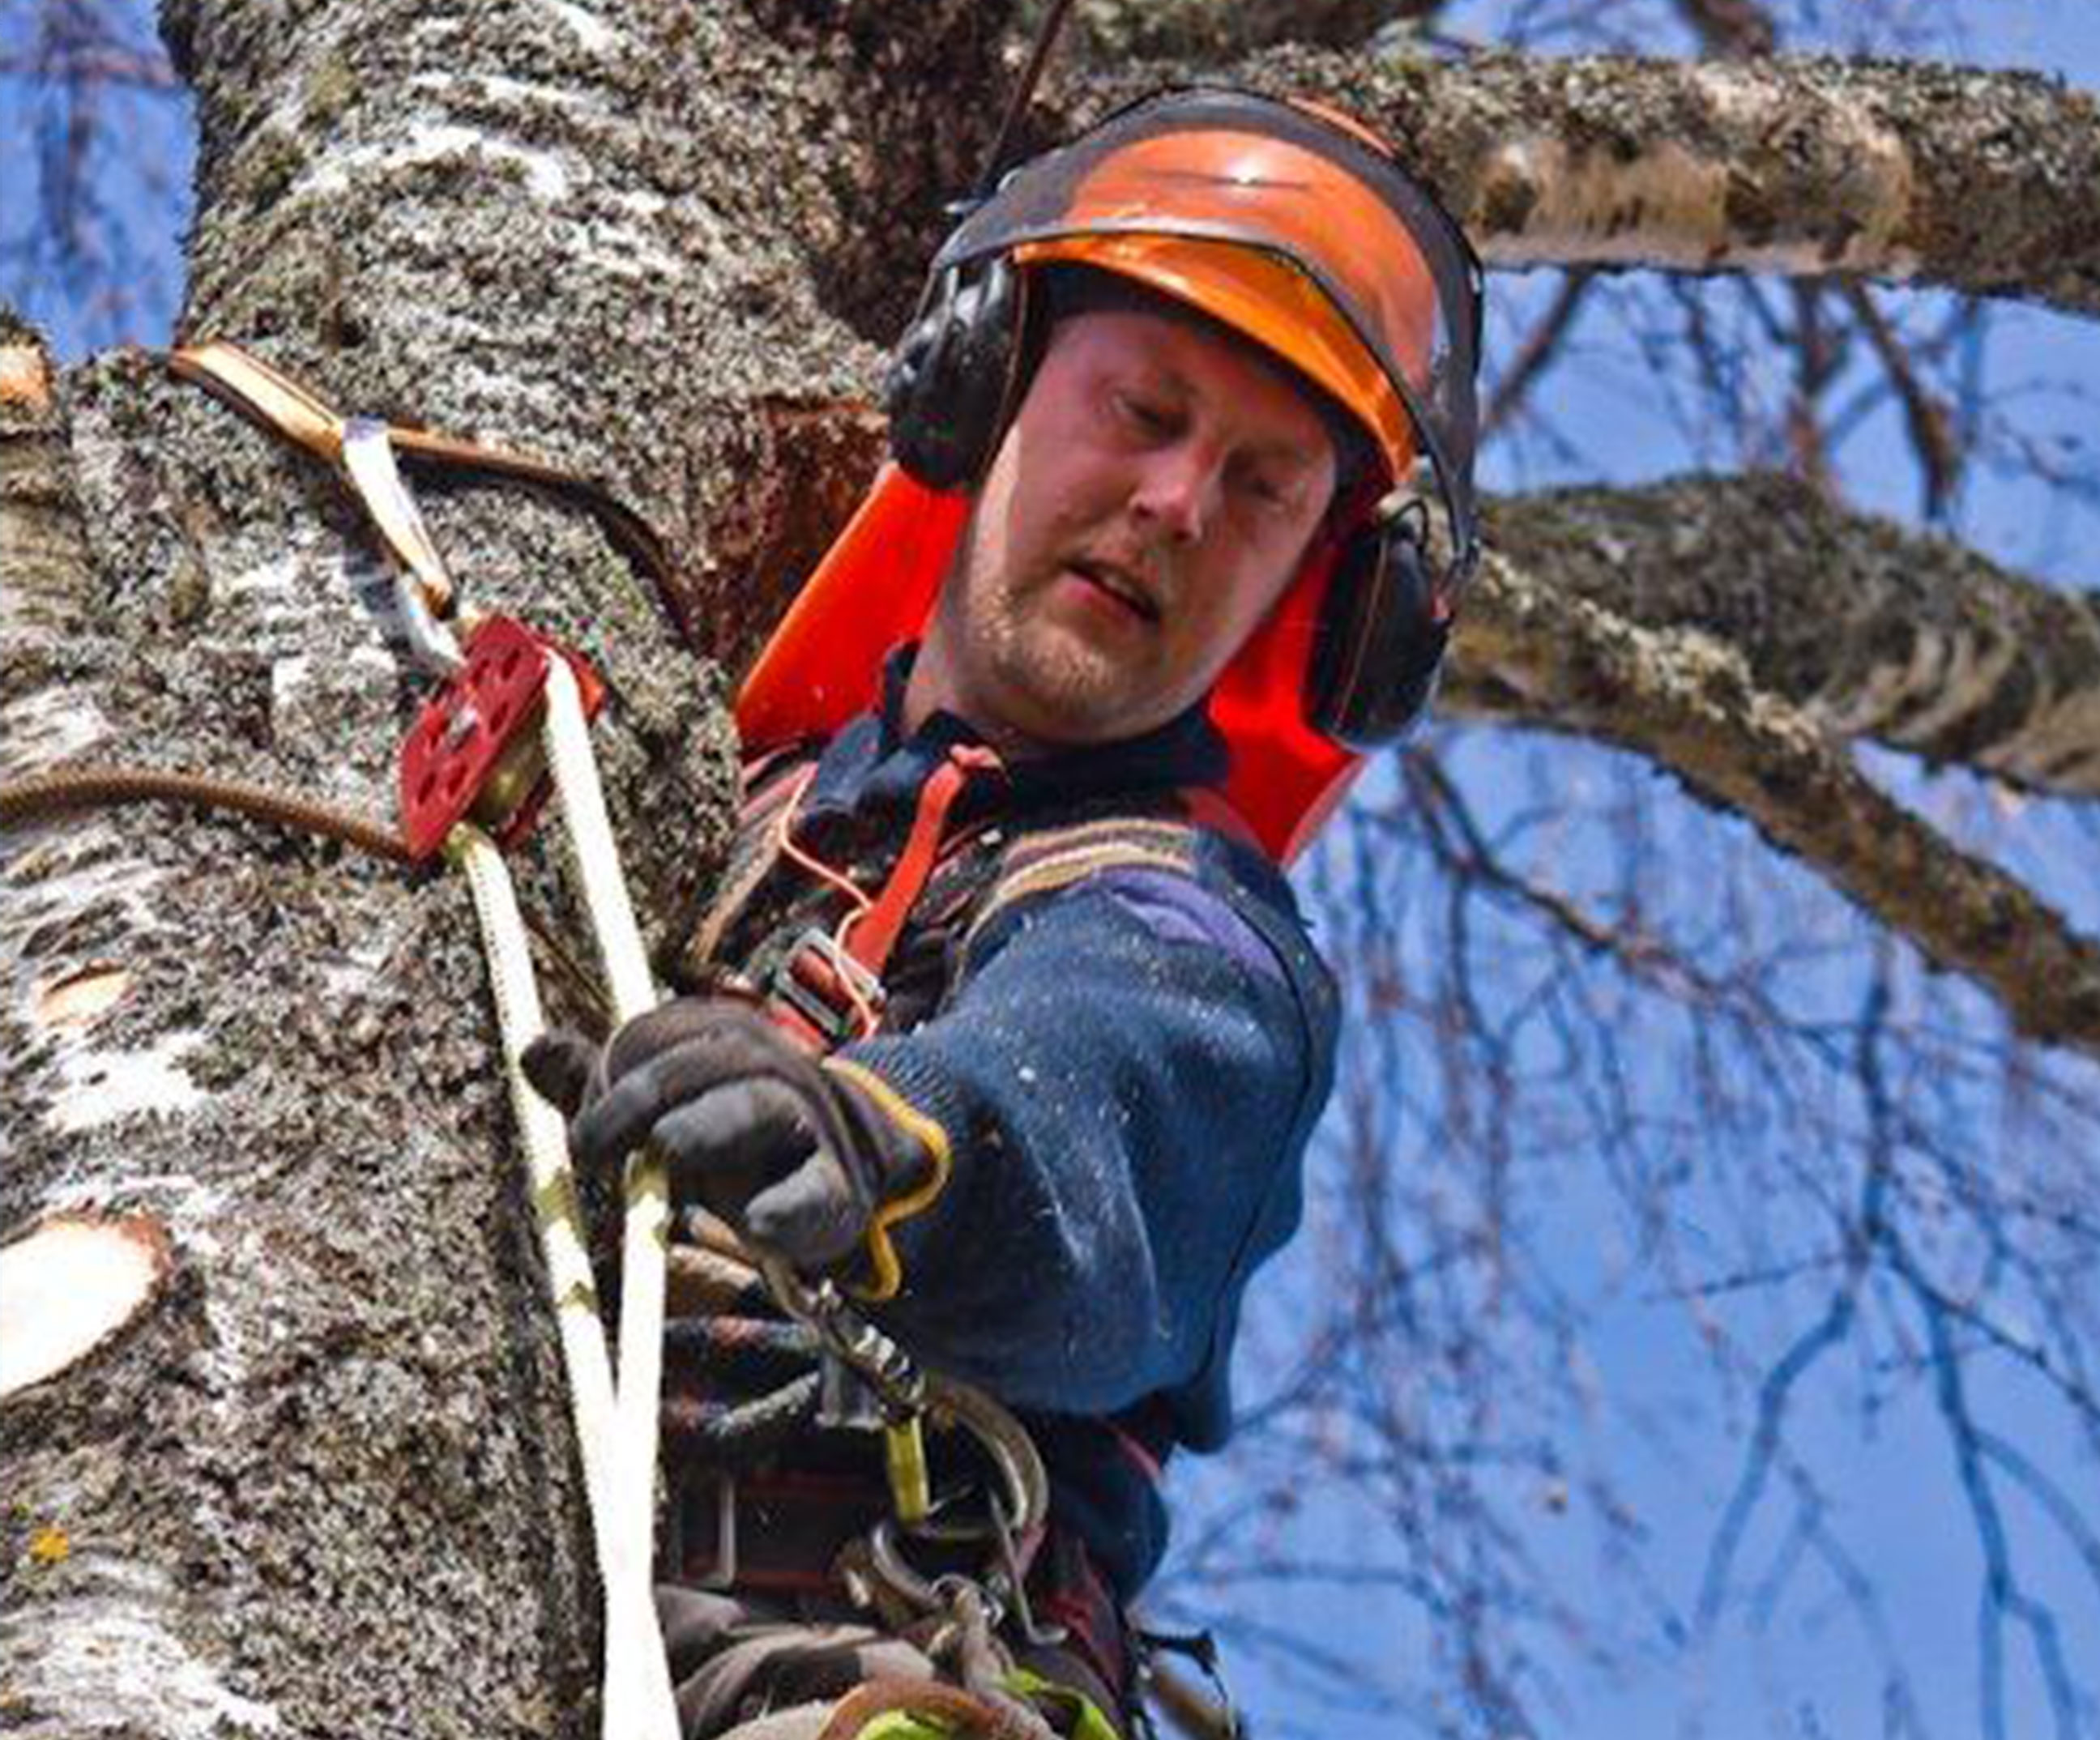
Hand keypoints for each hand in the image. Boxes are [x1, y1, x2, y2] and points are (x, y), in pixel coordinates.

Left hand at [521, 1000, 923, 1272]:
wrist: (842, 1165)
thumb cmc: (729, 1130)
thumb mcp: (666, 1102)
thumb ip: (600, 1081)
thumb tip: (531, 1049)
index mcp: (723, 1036)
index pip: (659, 1036)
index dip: (611, 1076)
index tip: (581, 1134)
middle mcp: (769, 1067)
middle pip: (705, 1065)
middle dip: (641, 1100)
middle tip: (588, 1149)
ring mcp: (806, 1124)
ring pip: (759, 1110)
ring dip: (710, 1126)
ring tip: (668, 1148)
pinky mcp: (832, 1189)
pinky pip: (813, 1192)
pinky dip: (787, 1207)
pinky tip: (757, 1225)